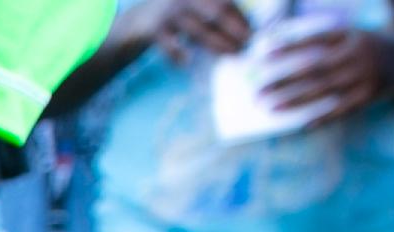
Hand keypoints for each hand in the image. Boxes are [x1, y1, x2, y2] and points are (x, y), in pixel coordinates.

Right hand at [130, 0, 251, 59]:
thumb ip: (215, 12)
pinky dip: (180, 55)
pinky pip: (171, 45)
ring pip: (199, 30)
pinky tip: (188, 63)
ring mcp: (171, 12)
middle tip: (247, 44)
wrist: (140, 19)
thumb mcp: (196, 6)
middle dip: (234, 28)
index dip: (241, 16)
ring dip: (218, 43)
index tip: (253, 31)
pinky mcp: (155, 29)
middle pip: (217, 11)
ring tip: (232, 54)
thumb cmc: (177, 15)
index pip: (226, 1)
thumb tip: (244, 30)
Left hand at [260, 27, 393, 124]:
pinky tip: (301, 126)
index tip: (263, 56)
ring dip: (295, 101)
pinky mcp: (368, 95)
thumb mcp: (349, 38)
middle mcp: (355, 55)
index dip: (290, 47)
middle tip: (258, 93)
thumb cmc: (366, 49)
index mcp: (349, 36)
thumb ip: (322, 45)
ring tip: (270, 108)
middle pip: (314, 69)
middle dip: (284, 81)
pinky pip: (341, 109)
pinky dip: (321, 117)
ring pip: (323, 90)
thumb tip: (282, 60)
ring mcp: (362, 76)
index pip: (315, 40)